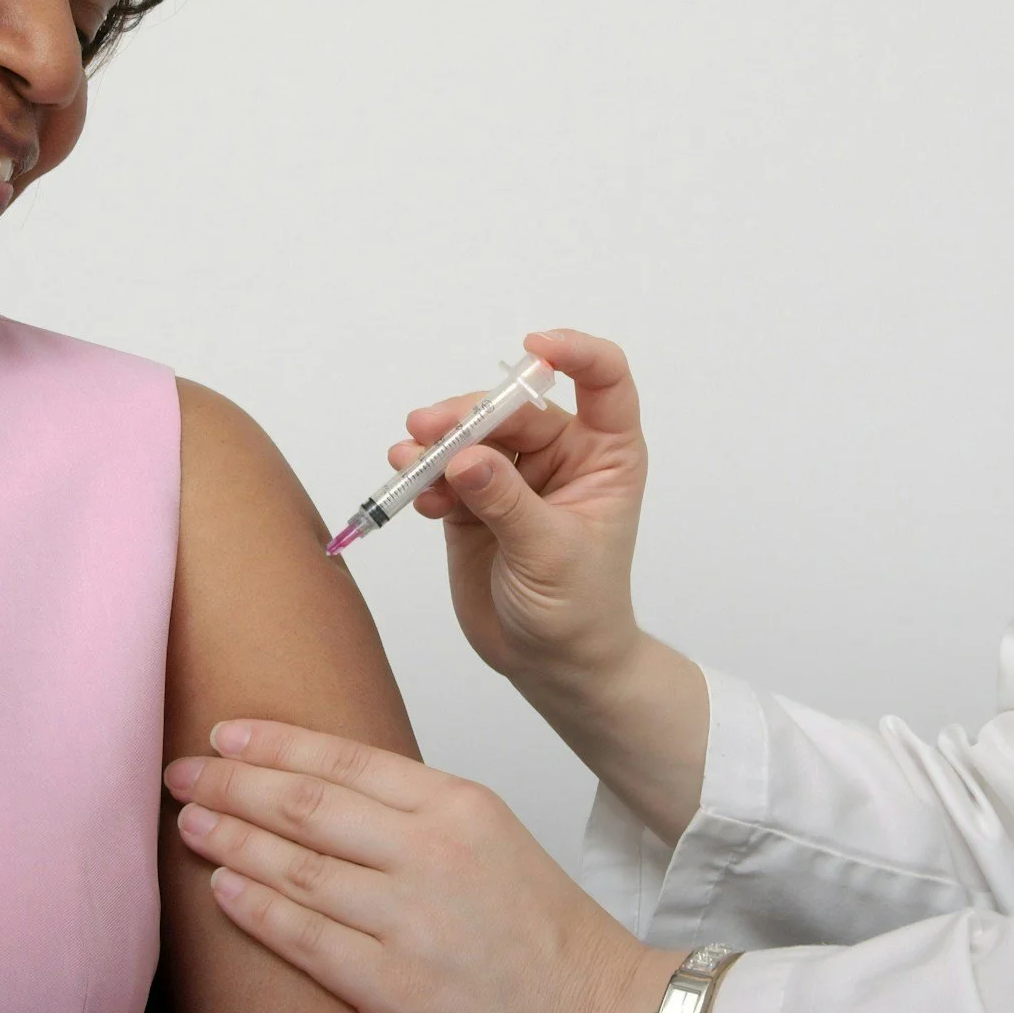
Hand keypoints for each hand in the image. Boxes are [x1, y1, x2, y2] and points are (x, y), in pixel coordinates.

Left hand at [166, 720, 683, 1012]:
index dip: (275, 743)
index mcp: (460, 806)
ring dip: (231, 840)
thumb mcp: (495, 839)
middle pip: (308, 804)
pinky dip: (256, 909)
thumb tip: (330, 794)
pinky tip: (221, 890)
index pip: (346, 759)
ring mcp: (413, 921)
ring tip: (190, 824)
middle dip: (233, 783)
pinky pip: (307, 939)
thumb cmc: (551, 937)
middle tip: (182, 772)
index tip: (226, 735)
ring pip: (297, 866)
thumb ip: (420, 815)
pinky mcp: (397, 989)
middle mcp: (434, 853)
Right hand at [392, 330, 648, 691]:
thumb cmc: (578, 609)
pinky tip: (416, 496)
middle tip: (425, 430)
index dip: (575, 354)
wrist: (550, 663)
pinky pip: (445, 473)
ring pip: (472, 437)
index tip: (533, 349)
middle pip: (514, 410)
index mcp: (605, 456)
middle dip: (468, 416)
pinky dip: (426, 478)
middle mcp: (562, 456)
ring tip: (407, 460)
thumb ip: (508, 503)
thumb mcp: (551, 556)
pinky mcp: (475, 501)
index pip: (603, 381)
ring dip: (437, 445)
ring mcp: (515, 477)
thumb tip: (465, 457)